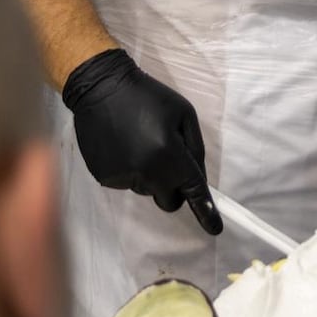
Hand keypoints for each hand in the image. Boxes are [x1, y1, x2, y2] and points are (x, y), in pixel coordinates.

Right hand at [62, 48, 222, 231]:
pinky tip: (124, 145)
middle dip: (173, 187)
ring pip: (148, 190)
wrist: (101, 87)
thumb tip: (198, 179)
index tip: (215, 229)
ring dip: (150, 174)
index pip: (192, 190)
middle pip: (169, 200)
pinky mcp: (105, 178)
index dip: (206, 211)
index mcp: (168, 155)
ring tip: (139, 141)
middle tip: (167, 158)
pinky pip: (128, 183)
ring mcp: (122, 177)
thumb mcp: (183, 114)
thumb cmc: (148, 97)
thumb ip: (195, 149)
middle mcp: (145, 172)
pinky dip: (131, 170)